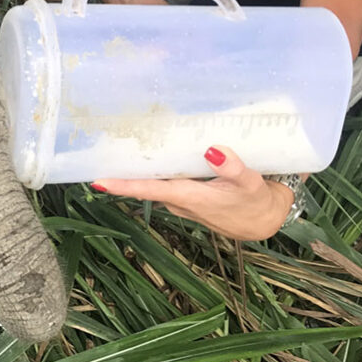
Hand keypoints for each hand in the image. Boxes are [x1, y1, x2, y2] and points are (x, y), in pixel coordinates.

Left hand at [90, 145, 296, 240]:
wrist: (264, 221)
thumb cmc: (255, 203)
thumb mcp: (250, 184)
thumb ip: (233, 168)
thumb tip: (213, 150)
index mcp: (188, 196)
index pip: (148, 190)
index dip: (122, 185)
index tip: (97, 180)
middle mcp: (178, 199)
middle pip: (144, 183)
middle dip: (122, 169)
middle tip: (99, 147)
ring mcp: (181, 198)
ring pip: (153, 181)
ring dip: (138, 167)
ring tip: (118, 140)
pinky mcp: (187, 195)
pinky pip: (165, 179)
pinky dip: (157, 167)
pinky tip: (154, 149)